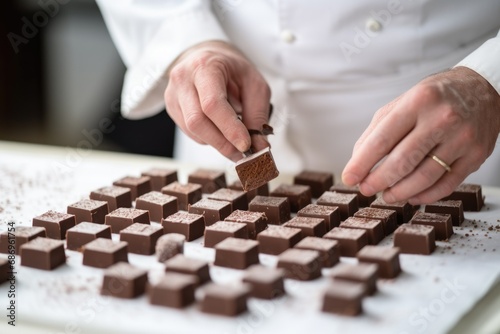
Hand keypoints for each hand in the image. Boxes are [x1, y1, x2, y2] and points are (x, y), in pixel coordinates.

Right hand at [164, 40, 270, 161]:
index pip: (212, 104)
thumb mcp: (254, 84)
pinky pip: (190, 132)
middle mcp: (182, 79)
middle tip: (243, 154)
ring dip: (217, 142)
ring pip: (192, 130)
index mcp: (204, 66)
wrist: (208, 58)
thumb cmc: (233, 70)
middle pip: (197, 121)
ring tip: (235, 141)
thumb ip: (257, 114)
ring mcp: (173, 94)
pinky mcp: (171, 108)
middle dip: (222, 143)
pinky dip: (209, 138)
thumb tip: (260, 148)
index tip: (246, 145)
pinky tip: (220, 131)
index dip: (229, 128)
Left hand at [342, 67, 499, 204]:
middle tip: (365, 189)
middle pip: (403, 161)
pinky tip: (411, 196)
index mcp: (418, 101)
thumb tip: (358, 162)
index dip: (362, 163)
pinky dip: (425, 196)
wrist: (483, 88)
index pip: (382, 139)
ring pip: (424, 177)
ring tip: (387, 196)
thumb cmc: (435, 97)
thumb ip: (378, 130)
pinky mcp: (476, 155)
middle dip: (378, 181)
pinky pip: (447, 185)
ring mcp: (462, 138)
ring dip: (400, 192)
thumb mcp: (402, 102)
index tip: (349, 178)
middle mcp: (442, 119)